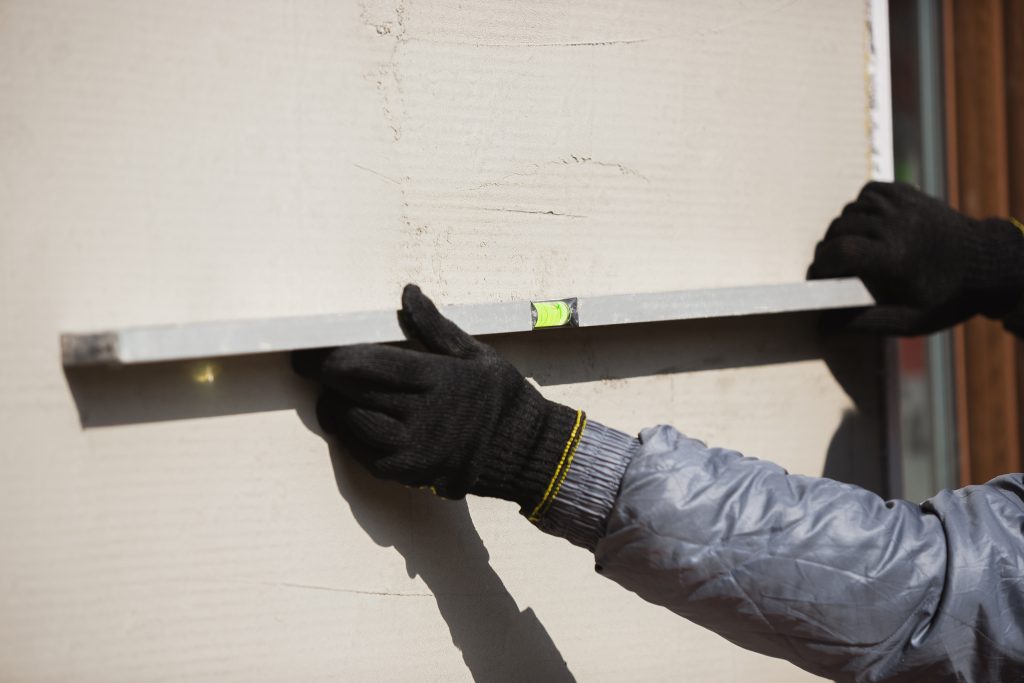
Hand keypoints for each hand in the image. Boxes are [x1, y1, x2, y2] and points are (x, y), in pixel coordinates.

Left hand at [293, 285, 583, 516]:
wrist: (526, 452)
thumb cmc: (501, 397)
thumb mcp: (476, 354)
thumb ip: (435, 327)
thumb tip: (408, 294)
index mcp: (440, 379)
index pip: (370, 364)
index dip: (333, 356)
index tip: (312, 349)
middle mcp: (424, 416)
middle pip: (353, 392)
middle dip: (326, 377)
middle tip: (312, 366)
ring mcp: (415, 449)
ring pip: (352, 424)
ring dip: (336, 406)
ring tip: (335, 394)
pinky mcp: (410, 473)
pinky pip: (363, 453)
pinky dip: (352, 434)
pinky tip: (355, 420)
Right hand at [808, 181, 1023, 334]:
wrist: (990, 265)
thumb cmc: (947, 299)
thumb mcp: (909, 322)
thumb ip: (863, 323)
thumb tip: (823, 326)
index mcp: (895, 258)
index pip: (839, 252)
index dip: (820, 265)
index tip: (817, 278)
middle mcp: (896, 226)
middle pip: (839, 229)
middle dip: (827, 249)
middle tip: (832, 268)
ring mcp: (904, 206)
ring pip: (851, 209)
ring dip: (842, 229)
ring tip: (851, 247)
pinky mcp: (910, 195)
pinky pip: (869, 192)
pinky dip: (860, 206)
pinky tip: (866, 224)